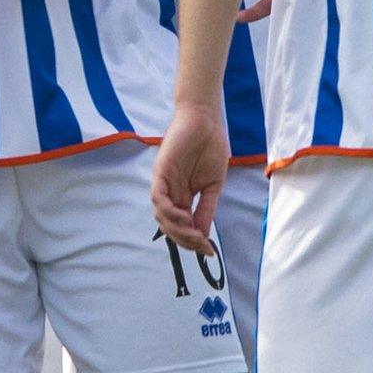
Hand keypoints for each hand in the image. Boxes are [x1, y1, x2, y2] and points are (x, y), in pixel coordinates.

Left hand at [150, 102, 226, 254]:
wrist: (207, 120)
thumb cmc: (211, 148)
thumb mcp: (213, 185)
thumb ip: (207, 208)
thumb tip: (204, 235)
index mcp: (183, 196)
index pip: (181, 226)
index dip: (193, 241)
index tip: (209, 251)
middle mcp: (170, 192)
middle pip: (169, 225)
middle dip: (185, 240)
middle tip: (201, 246)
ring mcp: (164, 182)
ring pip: (160, 215)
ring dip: (176, 229)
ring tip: (193, 234)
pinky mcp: (160, 170)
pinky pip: (158, 197)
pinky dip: (168, 211)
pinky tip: (184, 217)